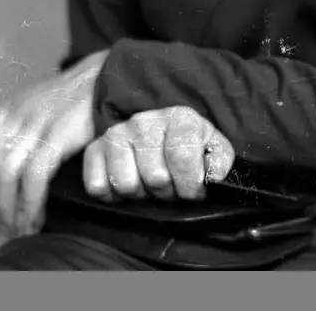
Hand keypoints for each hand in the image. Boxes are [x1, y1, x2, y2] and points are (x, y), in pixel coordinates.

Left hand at [0, 50, 107, 240]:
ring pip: (6, 174)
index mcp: (11, 105)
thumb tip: (4, 163)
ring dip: (8, 210)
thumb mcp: (39, 101)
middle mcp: (18, 112)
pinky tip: (35, 220)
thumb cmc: (76, 97)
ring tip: (17, 231)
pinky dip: (30, 204)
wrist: (106, 77)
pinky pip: (34, 176)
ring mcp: (37, 122)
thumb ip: (19, 126)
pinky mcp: (58, 134)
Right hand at [81, 106, 234, 203]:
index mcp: (179, 118)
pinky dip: (112, 196)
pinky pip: (97, 186)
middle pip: (154, 176)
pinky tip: (129, 184)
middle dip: (166, 192)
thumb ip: (220, 162)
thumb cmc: (190, 149)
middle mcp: (145, 120)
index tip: (193, 192)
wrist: (162, 137)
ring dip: (140, 194)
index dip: (190, 185)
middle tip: (170, 187)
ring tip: (149, 186)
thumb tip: (213, 176)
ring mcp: (118, 133)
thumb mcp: (213, 150)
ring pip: (126, 184)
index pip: (182, 157)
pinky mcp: (95, 149)